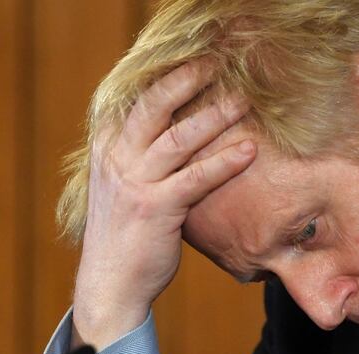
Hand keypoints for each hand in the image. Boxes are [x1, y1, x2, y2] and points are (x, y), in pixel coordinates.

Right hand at [71, 61, 255, 349]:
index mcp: (108, 151)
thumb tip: (183, 138)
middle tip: (215, 66)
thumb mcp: (127, 188)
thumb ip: (146, 161)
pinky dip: (225, 161)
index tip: (192, 65)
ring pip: (177, 138)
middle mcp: (117, 160)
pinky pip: (196, 177)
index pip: (134, 103)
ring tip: (242, 101)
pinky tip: (249, 151)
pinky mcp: (156, 208)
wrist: (111, 283)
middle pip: (152, 107)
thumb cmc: (128, 236)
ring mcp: (134, 183)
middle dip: (184, 82)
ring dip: (213, 116)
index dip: (163, 80)